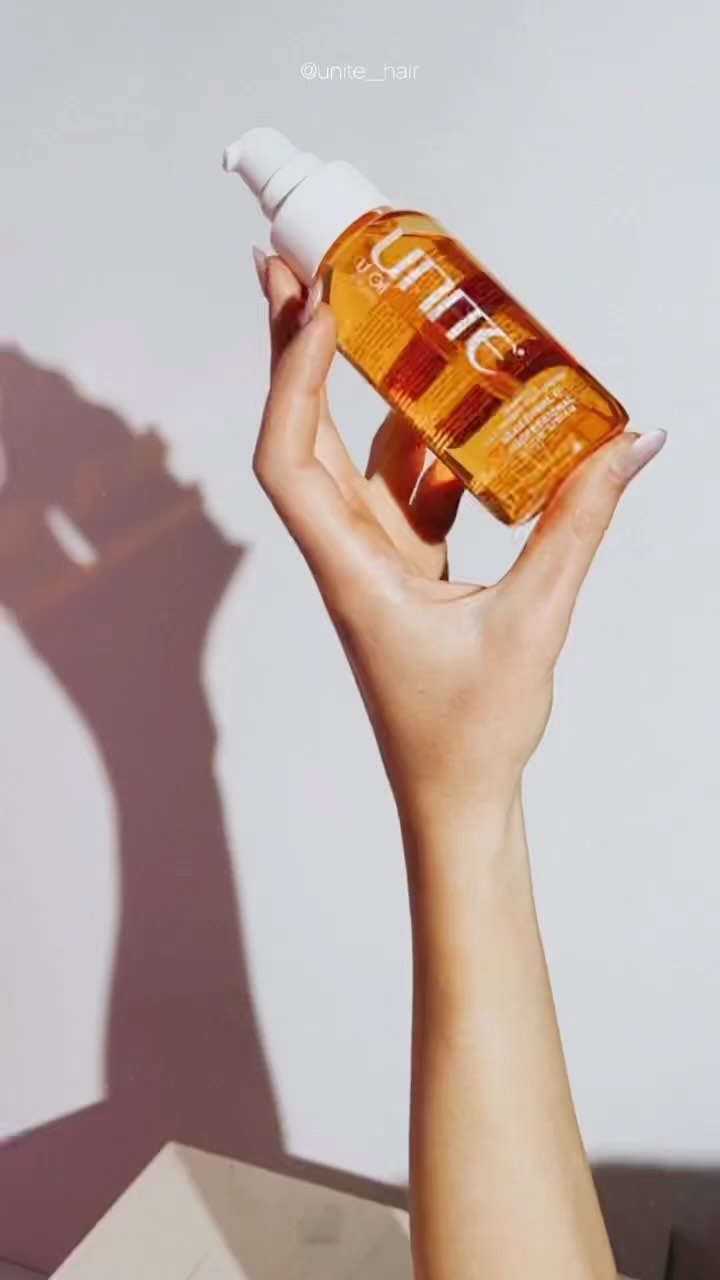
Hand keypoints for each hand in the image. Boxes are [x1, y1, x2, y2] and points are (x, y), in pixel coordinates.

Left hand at [252, 255, 665, 832]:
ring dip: (356, 387)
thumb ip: (578, 529)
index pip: (293, 460)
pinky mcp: (406, 569)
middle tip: (294, 265)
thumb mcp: (533, 623)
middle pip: (303, 437)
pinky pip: (404, 489)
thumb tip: (630, 445)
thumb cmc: (469, 733)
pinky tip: (456, 408)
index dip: (296, 379)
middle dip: (295, 349)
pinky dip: (424, 443)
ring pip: (351, 457)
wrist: (454, 798)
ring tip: (371, 308)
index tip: (319, 306)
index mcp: (351, 572)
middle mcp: (349, 555)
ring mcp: (375, 560)